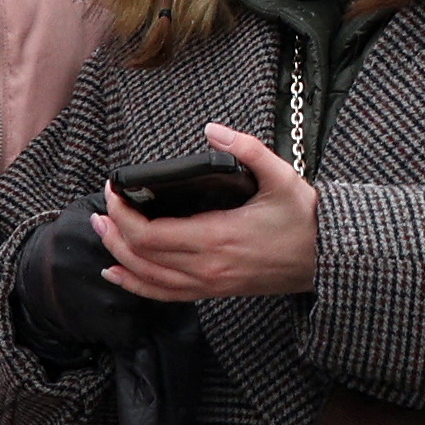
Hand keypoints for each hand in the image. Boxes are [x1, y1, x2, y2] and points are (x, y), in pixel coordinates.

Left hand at [97, 125, 319, 301]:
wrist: (324, 258)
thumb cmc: (302, 218)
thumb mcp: (282, 176)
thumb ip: (248, 150)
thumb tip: (213, 130)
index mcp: (217, 236)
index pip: (151, 233)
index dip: (124, 214)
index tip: (113, 190)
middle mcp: (206, 266)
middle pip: (141, 254)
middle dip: (113, 230)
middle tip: (101, 207)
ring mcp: (207, 283)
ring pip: (146, 276)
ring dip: (117, 254)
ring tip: (101, 231)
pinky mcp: (212, 290)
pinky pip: (162, 294)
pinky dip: (134, 284)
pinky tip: (117, 273)